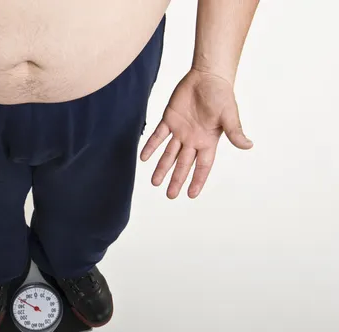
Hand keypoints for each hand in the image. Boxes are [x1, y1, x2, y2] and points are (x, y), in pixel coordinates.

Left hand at [140, 68, 252, 198]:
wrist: (208, 76)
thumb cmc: (222, 95)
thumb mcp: (229, 115)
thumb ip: (235, 132)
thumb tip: (248, 146)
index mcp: (208, 141)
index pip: (202, 166)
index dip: (197, 180)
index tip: (191, 194)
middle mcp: (193, 139)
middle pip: (183, 164)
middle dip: (176, 179)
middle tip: (170, 195)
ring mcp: (180, 131)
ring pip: (169, 154)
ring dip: (161, 167)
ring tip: (155, 182)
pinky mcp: (169, 119)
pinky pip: (158, 136)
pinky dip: (151, 146)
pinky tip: (144, 158)